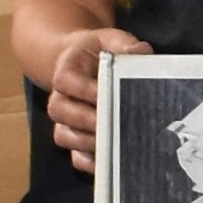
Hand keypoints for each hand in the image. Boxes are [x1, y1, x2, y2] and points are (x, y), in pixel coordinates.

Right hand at [33, 23, 146, 166]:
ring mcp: (65, 120)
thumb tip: (142, 52)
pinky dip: (88, 162)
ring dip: (87, 142)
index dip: (83, 90)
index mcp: (67, 69)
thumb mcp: (111, 40)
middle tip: (113, 124)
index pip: (65, 80)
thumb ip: (124, 44)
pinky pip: (74, 156)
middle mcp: (60, 96)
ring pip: (64, 135)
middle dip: (86, 120)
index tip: (106, 93)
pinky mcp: (74, 138)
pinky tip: (109, 163)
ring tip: (113, 143)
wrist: (85, 63)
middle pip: (60, 110)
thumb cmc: (100, 52)